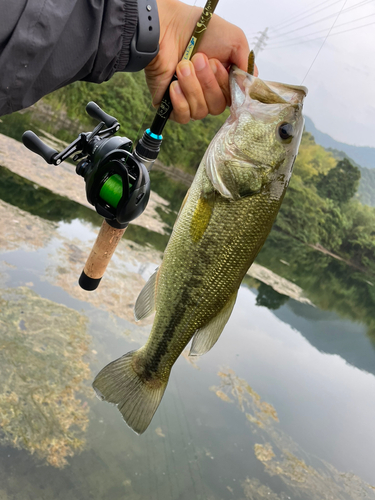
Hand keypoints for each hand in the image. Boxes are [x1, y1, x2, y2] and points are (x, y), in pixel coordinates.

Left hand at [145, 0, 256, 122]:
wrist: (166, 28)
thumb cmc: (198, 30)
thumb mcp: (235, 40)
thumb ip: (247, 64)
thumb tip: (248, 87)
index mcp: (223, 80)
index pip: (233, 99)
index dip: (227, 86)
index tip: (218, 64)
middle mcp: (208, 93)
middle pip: (218, 107)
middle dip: (208, 83)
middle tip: (198, 59)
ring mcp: (190, 101)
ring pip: (201, 111)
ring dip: (192, 86)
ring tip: (182, 65)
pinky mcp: (172, 107)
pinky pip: (184, 116)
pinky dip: (180, 100)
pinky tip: (174, 85)